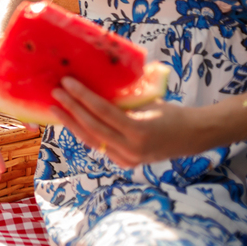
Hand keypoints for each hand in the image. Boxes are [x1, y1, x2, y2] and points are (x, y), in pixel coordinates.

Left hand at [51, 77, 198, 166]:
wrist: (191, 137)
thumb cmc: (170, 113)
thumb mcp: (147, 102)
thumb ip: (122, 100)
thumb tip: (93, 83)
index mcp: (140, 130)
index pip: (103, 111)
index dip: (83, 96)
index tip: (67, 82)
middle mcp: (132, 149)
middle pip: (93, 127)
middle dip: (71, 109)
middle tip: (55, 92)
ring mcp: (128, 159)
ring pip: (92, 141)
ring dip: (71, 123)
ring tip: (55, 108)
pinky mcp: (125, 163)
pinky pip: (99, 146)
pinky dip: (84, 133)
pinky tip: (71, 120)